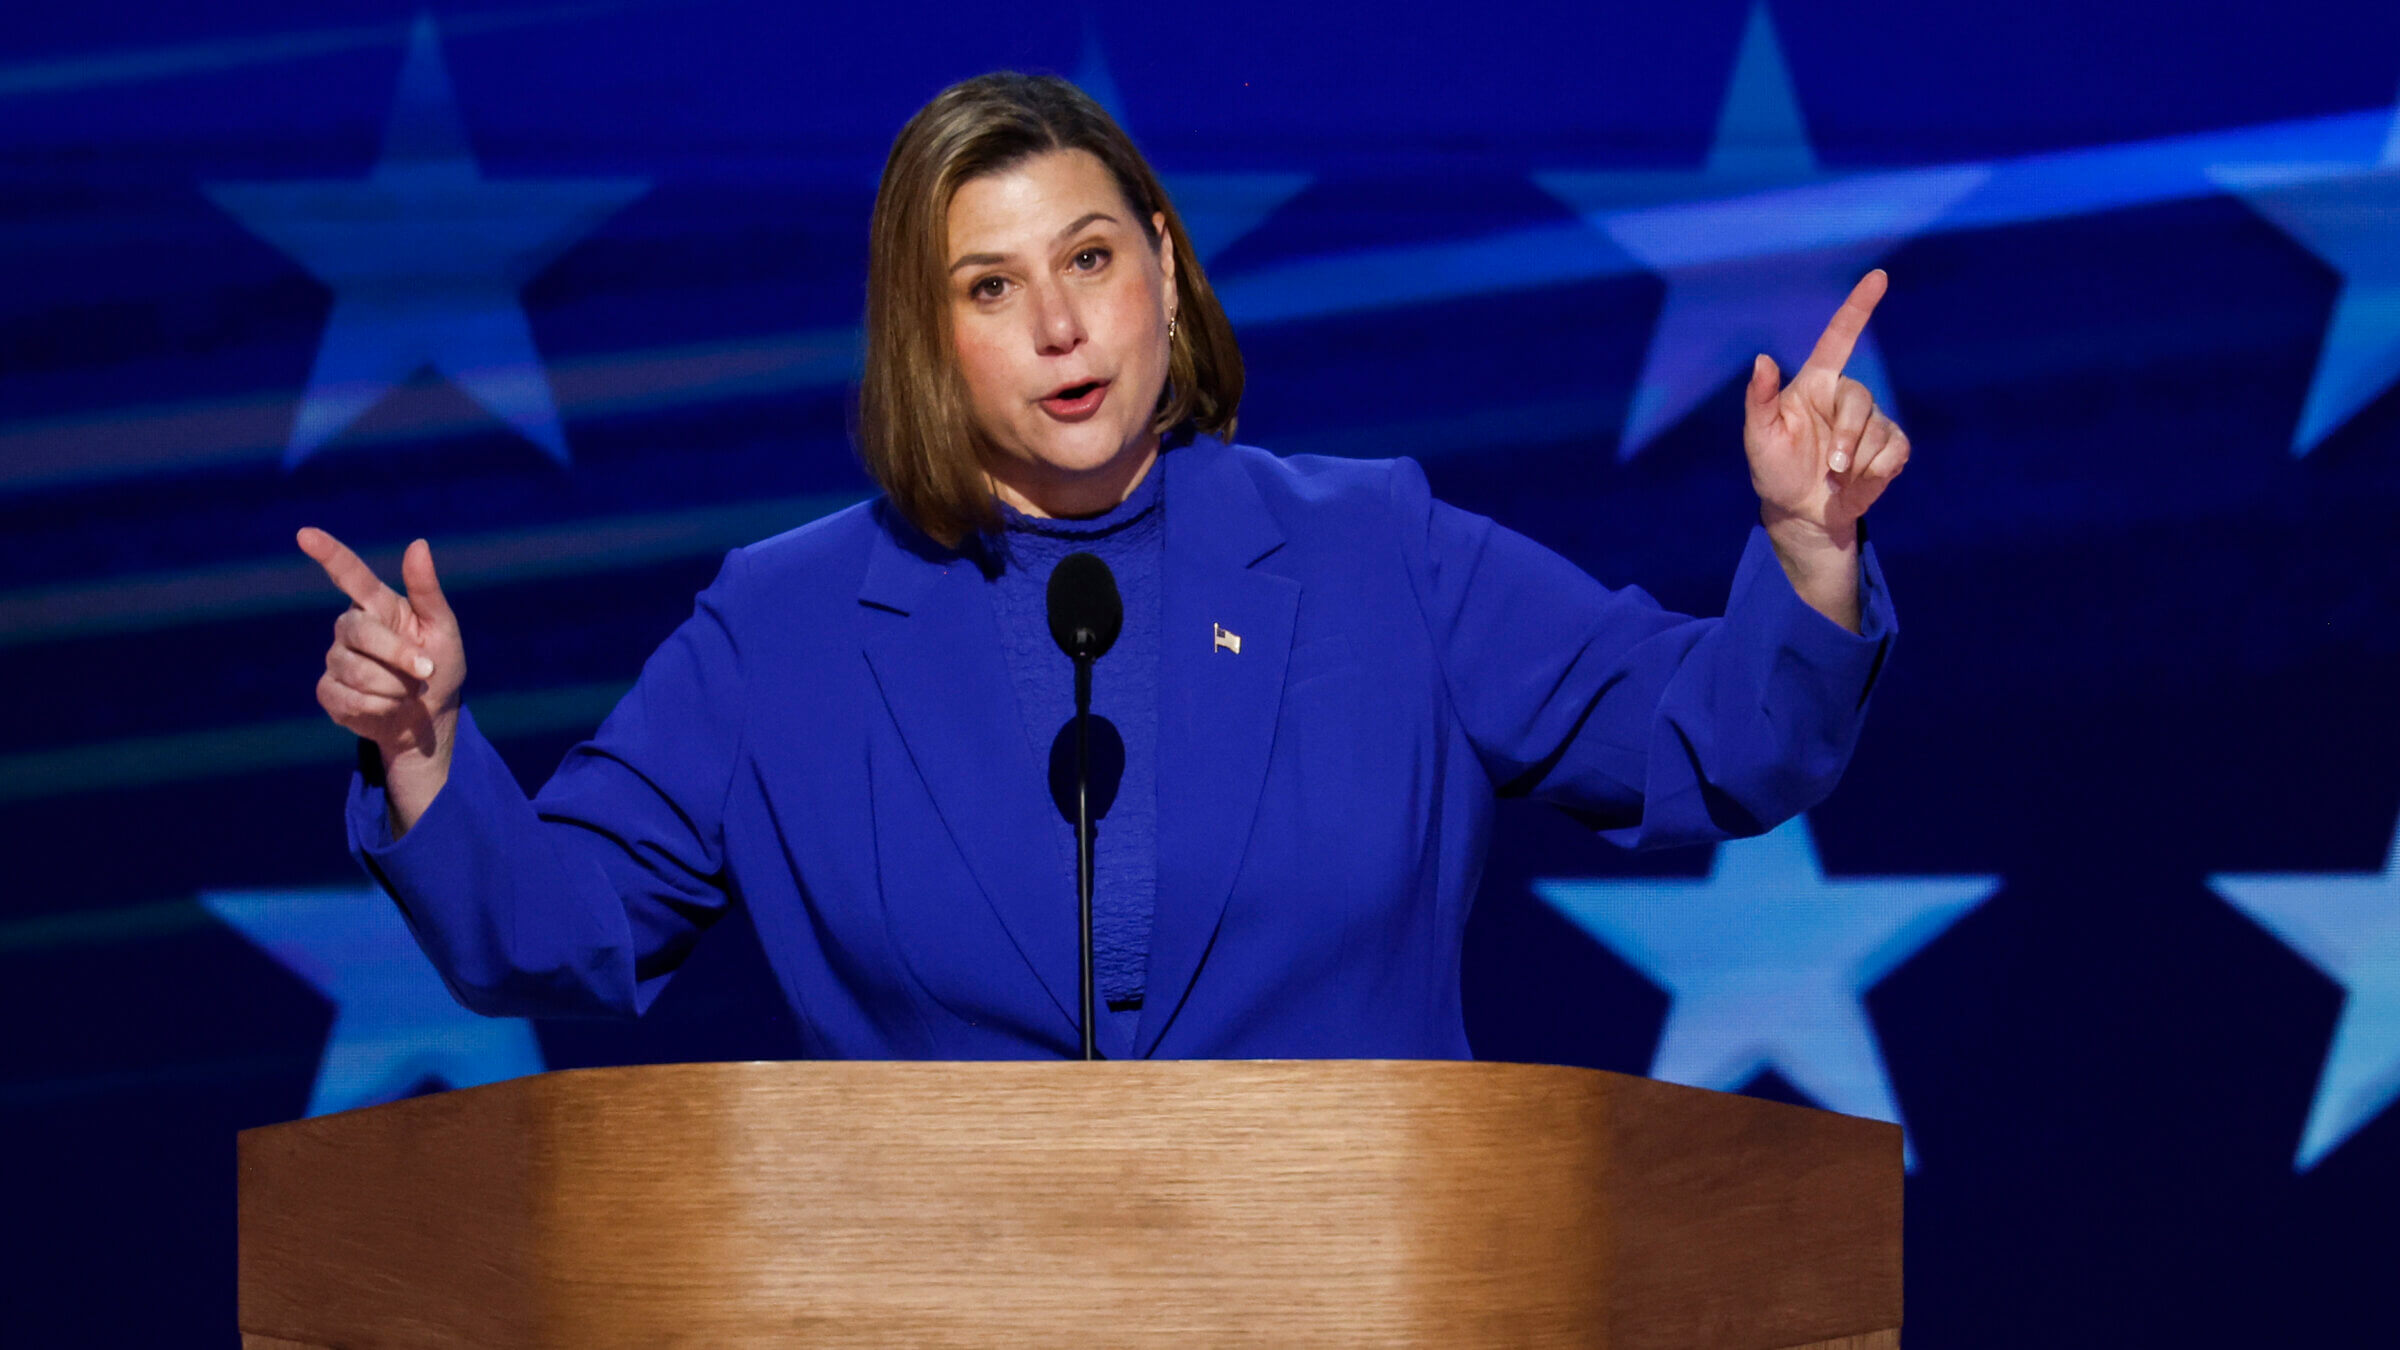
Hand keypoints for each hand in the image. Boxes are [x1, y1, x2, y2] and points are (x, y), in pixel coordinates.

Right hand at [298, 529, 464, 818]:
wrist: (428, 717)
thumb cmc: (439, 666)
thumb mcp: (443, 629)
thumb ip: (427, 590)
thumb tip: (418, 544)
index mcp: (377, 605)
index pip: (349, 574)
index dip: (328, 554)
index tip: (305, 534)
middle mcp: (349, 627)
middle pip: (360, 631)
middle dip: (399, 654)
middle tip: (427, 669)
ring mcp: (335, 659)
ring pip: (357, 670)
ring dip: (396, 686)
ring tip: (409, 690)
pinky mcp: (328, 691)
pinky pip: (349, 697)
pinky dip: (381, 706)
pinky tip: (390, 706)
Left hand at [1741, 270, 1909, 630]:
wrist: (1800, 512)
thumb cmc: (1774, 470)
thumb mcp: (1759, 438)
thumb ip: (1760, 400)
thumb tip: (1762, 360)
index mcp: (1815, 385)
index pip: (1839, 338)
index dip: (1859, 307)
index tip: (1878, 277)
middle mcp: (1845, 396)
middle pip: (1861, 399)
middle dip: (1847, 437)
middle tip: (1832, 466)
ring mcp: (1872, 420)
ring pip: (1878, 430)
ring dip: (1857, 462)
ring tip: (1837, 477)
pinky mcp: (1891, 446)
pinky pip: (1895, 451)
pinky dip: (1876, 473)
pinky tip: (1857, 482)